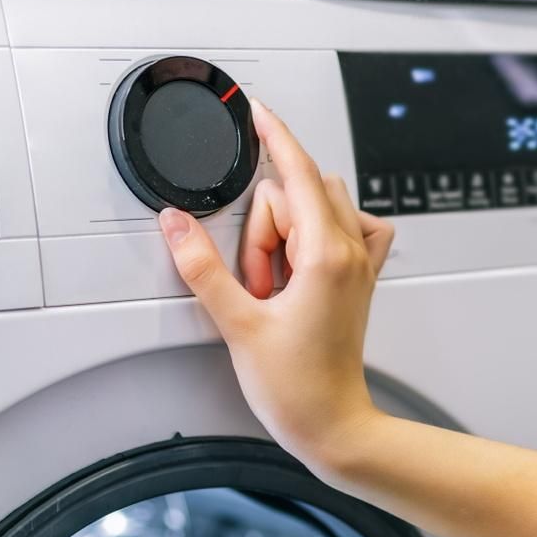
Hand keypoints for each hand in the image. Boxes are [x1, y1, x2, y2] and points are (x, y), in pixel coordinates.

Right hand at [158, 100, 393, 475]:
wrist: (333, 425)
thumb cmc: (298, 388)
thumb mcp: (237, 324)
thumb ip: (202, 267)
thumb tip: (176, 225)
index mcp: (327, 255)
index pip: (297, 171)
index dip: (273, 135)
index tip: (256, 110)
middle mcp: (351, 252)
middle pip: (298, 193)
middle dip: (264, 228)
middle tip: (256, 282)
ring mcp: (360, 264)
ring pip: (317, 207)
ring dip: (285, 235)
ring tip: (273, 288)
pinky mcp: (359, 278)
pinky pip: (342, 228)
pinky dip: (315, 236)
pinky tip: (297, 270)